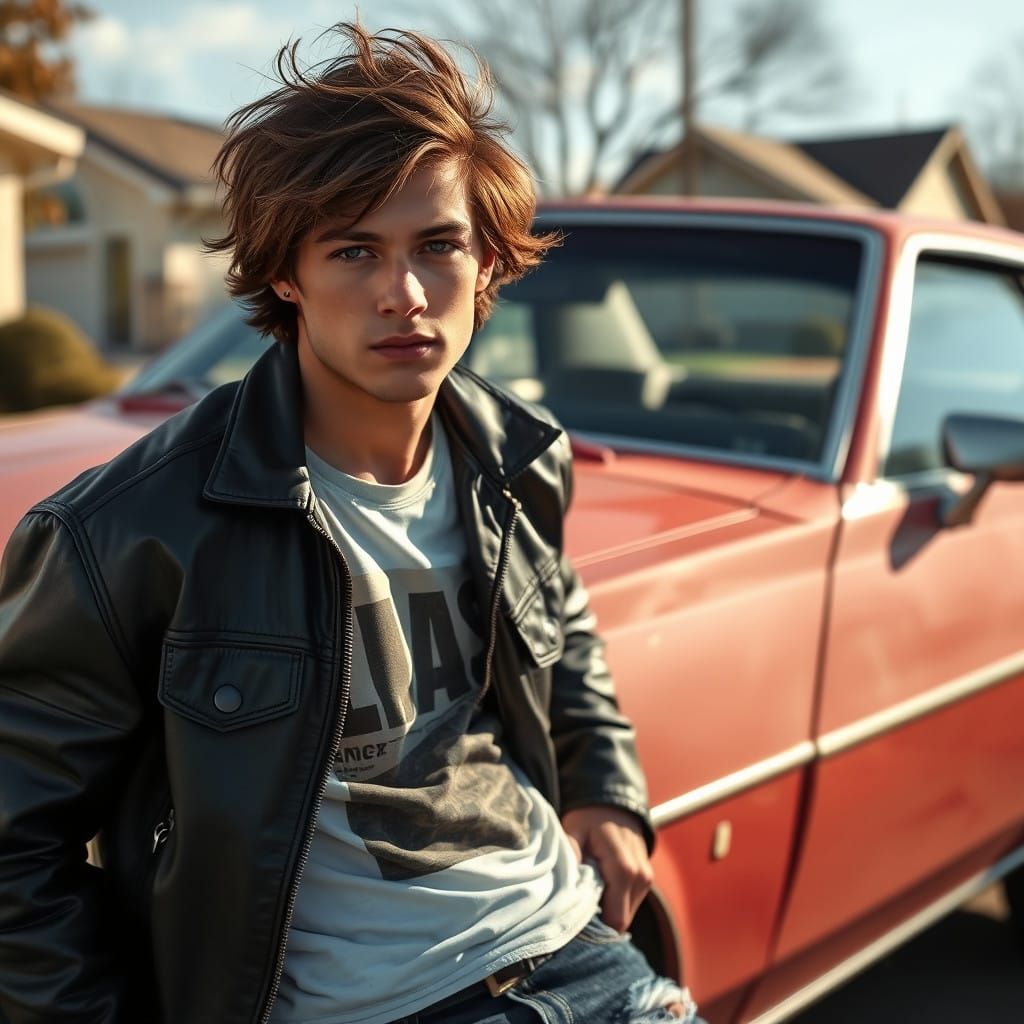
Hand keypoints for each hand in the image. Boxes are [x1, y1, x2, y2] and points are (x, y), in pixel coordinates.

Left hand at [561, 805, 652, 932]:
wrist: (613, 803)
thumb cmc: (589, 818)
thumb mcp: (574, 830)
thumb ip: (571, 855)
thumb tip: (566, 880)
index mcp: (624, 869)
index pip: (615, 920)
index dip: (594, 925)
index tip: (575, 915)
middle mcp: (641, 877)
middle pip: (621, 921)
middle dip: (599, 919)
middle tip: (578, 903)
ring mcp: (647, 879)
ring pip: (626, 914)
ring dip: (607, 910)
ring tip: (589, 890)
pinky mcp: (647, 879)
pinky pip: (630, 903)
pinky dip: (615, 902)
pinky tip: (600, 886)